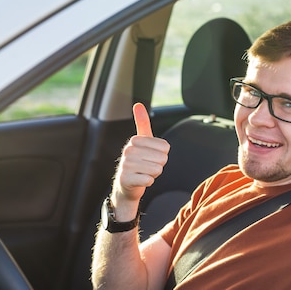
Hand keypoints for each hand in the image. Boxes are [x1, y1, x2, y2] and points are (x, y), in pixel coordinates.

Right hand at [111, 103, 169, 217]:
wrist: (126, 185)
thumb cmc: (138, 161)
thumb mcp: (142, 141)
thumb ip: (142, 123)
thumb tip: (137, 104)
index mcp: (135, 140)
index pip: (165, 147)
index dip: (162, 155)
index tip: (150, 157)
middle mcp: (128, 151)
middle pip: (162, 159)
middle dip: (158, 165)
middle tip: (147, 167)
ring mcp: (126, 165)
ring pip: (157, 170)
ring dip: (153, 174)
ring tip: (143, 173)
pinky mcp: (126, 179)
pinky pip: (149, 180)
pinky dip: (148, 182)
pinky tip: (140, 181)